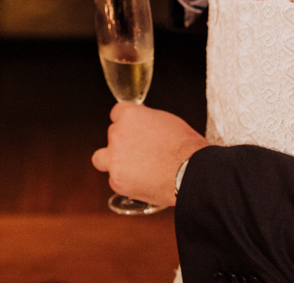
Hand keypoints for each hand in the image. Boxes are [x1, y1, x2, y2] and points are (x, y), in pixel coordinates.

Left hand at [91, 103, 209, 206]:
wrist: (191, 172)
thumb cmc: (184, 146)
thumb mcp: (166, 120)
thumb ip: (146, 119)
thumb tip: (141, 121)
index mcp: (129, 116)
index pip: (116, 113)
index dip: (127, 122)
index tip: (132, 128)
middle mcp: (117, 135)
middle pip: (112, 135)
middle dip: (124, 142)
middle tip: (141, 151)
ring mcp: (115, 159)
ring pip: (102, 158)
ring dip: (114, 161)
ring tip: (132, 168)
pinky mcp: (117, 181)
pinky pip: (114, 179)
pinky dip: (125, 181)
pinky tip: (142, 181)